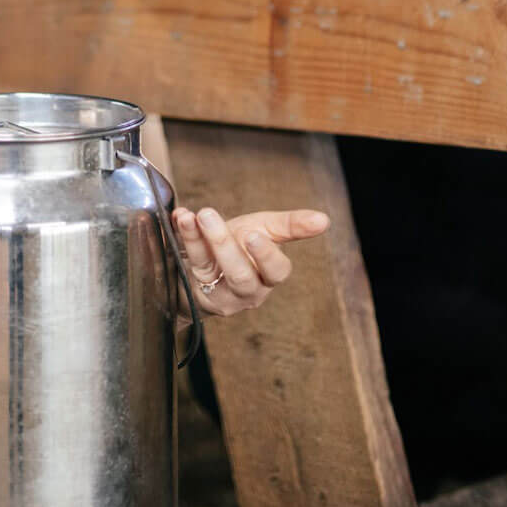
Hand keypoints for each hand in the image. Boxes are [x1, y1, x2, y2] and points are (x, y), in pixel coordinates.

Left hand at [172, 206, 329, 316]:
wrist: (205, 261)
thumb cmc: (240, 244)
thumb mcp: (266, 230)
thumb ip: (292, 225)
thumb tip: (324, 220)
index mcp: (268, 275)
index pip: (276, 271)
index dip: (267, 256)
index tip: (255, 234)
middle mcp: (246, 289)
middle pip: (241, 276)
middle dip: (225, 246)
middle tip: (210, 216)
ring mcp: (218, 291)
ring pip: (212, 271)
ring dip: (201, 240)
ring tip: (195, 215)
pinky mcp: (194, 288)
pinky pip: (189, 263)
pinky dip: (185, 237)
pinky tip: (182, 217)